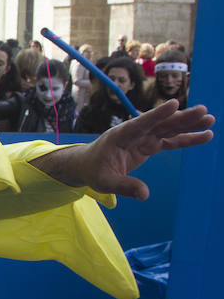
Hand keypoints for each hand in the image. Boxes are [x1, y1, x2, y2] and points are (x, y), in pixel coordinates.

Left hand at [31, 100, 213, 199]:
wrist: (88, 165)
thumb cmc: (94, 171)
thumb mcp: (104, 182)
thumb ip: (123, 186)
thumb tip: (145, 194)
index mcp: (120, 136)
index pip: (140, 124)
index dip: (157, 114)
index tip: (174, 103)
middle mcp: (134, 133)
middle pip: (160, 124)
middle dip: (181, 118)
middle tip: (203, 111)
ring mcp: (143, 137)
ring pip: (168, 129)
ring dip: (188, 124)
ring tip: (210, 120)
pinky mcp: (149, 144)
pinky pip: (171, 140)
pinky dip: (186, 139)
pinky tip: (205, 135)